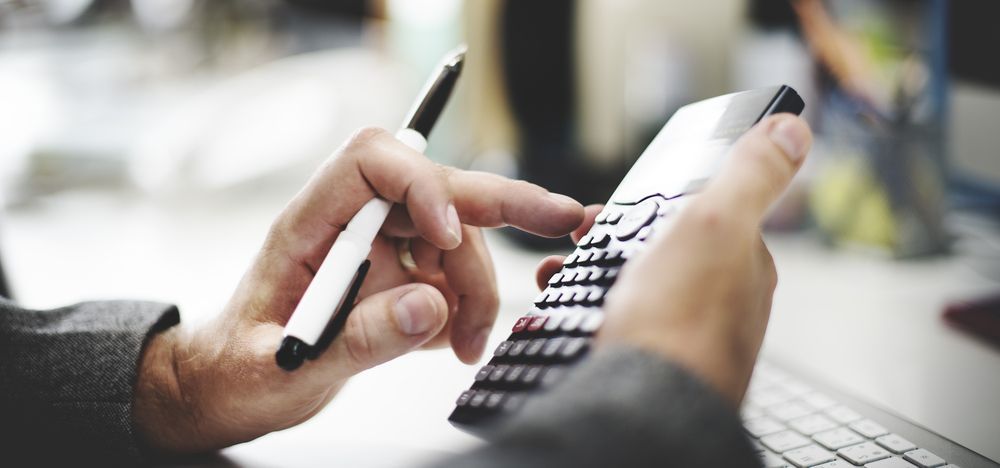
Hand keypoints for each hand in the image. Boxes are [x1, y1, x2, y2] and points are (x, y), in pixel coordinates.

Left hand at [134, 127, 584, 452]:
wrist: (232, 389)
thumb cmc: (237, 370)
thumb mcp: (288, 366)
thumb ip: (358, 337)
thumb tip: (431, 306)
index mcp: (311, 224)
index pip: (373, 162)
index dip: (422, 183)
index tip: (450, 235)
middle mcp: (351, 226)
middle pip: (435, 189)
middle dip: (500, 202)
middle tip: (562, 219)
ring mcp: (378, 250)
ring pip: (454, 242)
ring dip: (477, 290)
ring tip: (470, 347)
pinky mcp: (395, 280)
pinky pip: (449, 277)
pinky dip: (466, 309)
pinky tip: (453, 344)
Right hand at [534, 114, 811, 405]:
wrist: (647, 405)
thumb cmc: (680, 318)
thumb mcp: (717, 222)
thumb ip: (753, 173)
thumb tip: (794, 127)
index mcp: (743, 265)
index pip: (701, 217)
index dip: (651, 205)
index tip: (607, 207)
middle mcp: (723, 304)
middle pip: (664, 254)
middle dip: (615, 241)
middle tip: (576, 240)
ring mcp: (688, 337)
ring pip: (638, 291)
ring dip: (595, 277)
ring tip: (559, 275)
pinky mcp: (655, 365)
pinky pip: (621, 326)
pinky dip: (592, 312)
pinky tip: (577, 316)